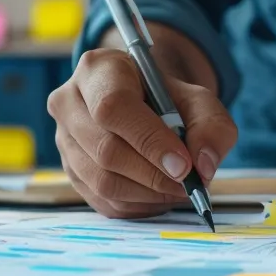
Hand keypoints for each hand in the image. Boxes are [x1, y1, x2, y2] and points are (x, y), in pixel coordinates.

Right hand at [48, 47, 237, 218]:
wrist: (143, 105)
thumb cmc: (168, 100)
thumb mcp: (199, 101)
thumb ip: (211, 127)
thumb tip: (203, 166)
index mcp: (98, 70)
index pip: (113, 107)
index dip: (149, 141)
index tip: (183, 165)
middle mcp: (69, 101)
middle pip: (105, 150)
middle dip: (153, 175)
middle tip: (188, 184)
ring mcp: (63, 138)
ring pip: (102, 181)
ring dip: (147, 194)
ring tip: (177, 190)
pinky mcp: (70, 170)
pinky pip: (100, 200)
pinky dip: (136, 205)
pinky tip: (157, 194)